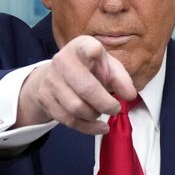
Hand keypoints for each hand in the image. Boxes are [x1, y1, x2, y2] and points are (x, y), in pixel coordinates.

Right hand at [17, 35, 138, 134]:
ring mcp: (51, 80)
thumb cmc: (89, 70)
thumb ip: (121, 79)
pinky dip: (88, 127)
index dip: (91, 51)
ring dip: (94, 115)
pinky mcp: (45, 98)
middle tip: (115, 108)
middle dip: (105, 103)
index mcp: (80, 47)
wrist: (56, 77)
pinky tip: (99, 126)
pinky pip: (68, 120)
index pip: (85, 47)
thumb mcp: (108, 68)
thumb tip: (130, 95)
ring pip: (76, 107)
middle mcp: (62, 61)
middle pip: (85, 87)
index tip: (96, 52)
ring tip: (101, 112)